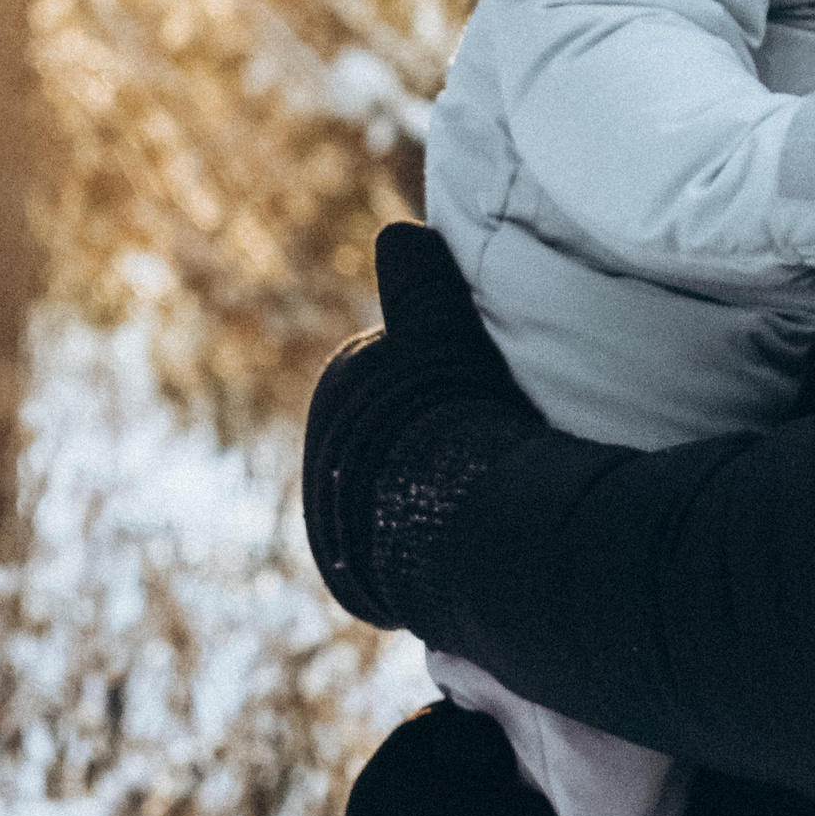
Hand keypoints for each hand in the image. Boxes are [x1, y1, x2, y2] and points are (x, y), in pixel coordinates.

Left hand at [304, 223, 534, 624]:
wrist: (458, 523)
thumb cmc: (453, 417)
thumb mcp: (441, 331)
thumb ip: (420, 283)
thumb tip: (400, 233)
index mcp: (339, 390)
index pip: (395, 371)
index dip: (444, 376)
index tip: (483, 388)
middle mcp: (325, 458)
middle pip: (393, 433)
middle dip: (430, 435)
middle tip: (488, 438)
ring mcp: (340, 524)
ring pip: (396, 491)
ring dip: (428, 490)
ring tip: (484, 491)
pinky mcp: (362, 581)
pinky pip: (400, 547)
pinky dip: (425, 540)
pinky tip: (464, 537)